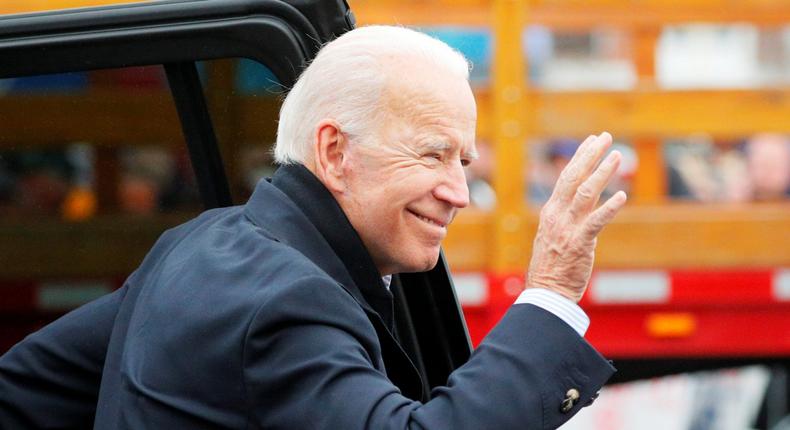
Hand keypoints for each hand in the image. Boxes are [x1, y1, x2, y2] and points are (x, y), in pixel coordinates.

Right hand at [527, 132, 626, 302]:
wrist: (546, 292)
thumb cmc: (553, 266)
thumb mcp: (555, 235)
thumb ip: (569, 216)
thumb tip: (585, 200)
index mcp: (551, 212)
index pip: (566, 177)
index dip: (580, 157)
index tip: (592, 140)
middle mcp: (557, 215)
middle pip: (574, 177)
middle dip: (590, 155)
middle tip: (605, 137)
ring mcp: (567, 228)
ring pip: (586, 193)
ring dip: (602, 172)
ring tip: (617, 155)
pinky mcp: (580, 243)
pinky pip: (596, 221)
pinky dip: (609, 207)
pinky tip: (622, 195)